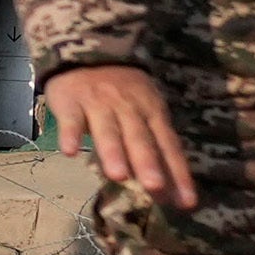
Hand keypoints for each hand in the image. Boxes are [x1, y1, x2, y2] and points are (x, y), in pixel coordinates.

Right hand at [36, 63, 197, 213]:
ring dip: (113, 151)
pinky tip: (68, 151)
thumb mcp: (146, 112)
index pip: (168, 145)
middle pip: (140, 137)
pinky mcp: (71, 100)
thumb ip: (155, 148)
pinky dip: (69, 133)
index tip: (187, 203)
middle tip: (155, 187)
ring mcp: (99, 103)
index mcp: (152, 112)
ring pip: (108, 129)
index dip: (178, 172)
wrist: (88, 51)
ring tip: (118, 175)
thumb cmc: (123, 91)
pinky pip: (71, 118)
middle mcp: (129, 108)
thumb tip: (172, 193)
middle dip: (148, 162)